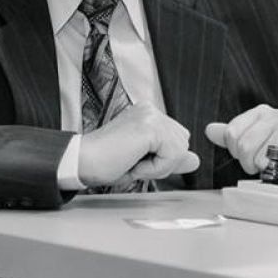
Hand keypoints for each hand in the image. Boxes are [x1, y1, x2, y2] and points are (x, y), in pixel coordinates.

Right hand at [78, 102, 199, 185]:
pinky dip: (155, 167)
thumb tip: (195, 159)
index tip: (136, 160)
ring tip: (132, 161)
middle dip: (163, 162)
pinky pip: (171, 155)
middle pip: (182, 143)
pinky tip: (133, 162)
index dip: (162, 159)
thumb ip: (171, 159)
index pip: (177, 140)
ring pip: (179, 150)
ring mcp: (150, 115)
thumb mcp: (145, 162)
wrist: (82, 162)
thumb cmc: (104, 162)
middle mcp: (150, 110)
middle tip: (133, 162)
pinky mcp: (150, 127)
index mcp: (147, 114)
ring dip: (158, 166)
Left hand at [204, 104, 277, 174]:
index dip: (237, 152)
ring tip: (277, 165)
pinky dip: (276, 171)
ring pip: (254, 155)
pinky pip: (271, 161)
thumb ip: (234, 135)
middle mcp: (273, 114)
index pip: (231, 133)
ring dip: (263, 169)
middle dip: (250, 162)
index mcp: (260, 112)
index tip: (252, 155)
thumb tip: (209, 130)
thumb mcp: (259, 142)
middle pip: (241, 145)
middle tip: (265, 163)